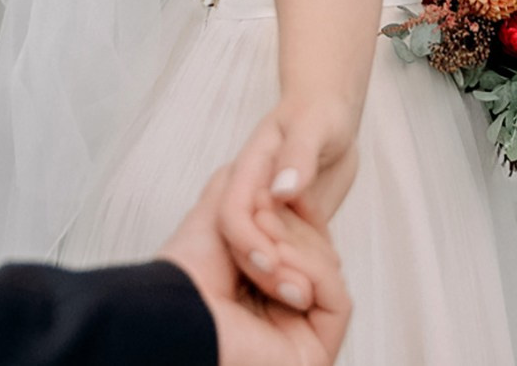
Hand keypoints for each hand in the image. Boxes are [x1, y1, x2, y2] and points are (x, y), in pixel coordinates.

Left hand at [161, 168, 350, 365]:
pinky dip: (313, 272)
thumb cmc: (186, 273)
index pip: (300, 241)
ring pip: (330, 272)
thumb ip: (244, 187)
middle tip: (262, 220)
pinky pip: (338, 297)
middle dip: (294, 229)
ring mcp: (300, 331)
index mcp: (259, 286)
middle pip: (319, 253)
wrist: (178, 314)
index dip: (297, 211)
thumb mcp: (218, 213)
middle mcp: (281, 310)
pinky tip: (280, 272)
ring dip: (299, 249)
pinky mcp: (317, 348)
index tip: (284, 190)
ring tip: (265, 254)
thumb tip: (265, 168)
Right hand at [213, 97, 358, 299]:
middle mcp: (254, 196)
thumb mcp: (313, 126)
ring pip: (267, 254)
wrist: (330, 118)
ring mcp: (270, 214)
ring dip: (287, 277)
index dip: (245, 240)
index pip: (232, 212)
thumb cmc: (319, 114)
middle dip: (266, 272)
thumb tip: (281, 189)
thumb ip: (298, 155)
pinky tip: (327, 282)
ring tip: (315, 296)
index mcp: (249, 171)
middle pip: (243, 243)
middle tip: (299, 295)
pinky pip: (291, 255)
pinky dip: (306, 270)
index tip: (269, 263)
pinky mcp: (289, 227)